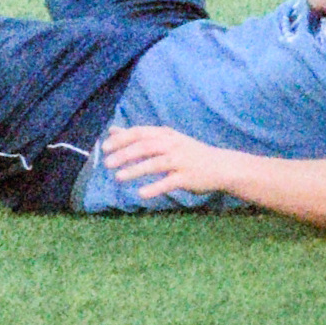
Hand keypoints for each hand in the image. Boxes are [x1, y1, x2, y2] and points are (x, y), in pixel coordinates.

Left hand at [100, 124, 232, 200]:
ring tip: (118, 178)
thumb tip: (112, 130)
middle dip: (124, 154)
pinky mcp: (187, 178)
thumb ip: (139, 136)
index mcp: (165, 134)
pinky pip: (168, 182)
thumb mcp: (165, 139)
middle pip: (144, 147)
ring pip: (154, 164)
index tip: (105, 148)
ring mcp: (180, 161)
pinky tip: (141, 194)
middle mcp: (172, 145)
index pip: (139, 133)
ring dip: (135, 170)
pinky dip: (155, 188)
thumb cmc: (188, 152)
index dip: (121, 140)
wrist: (221, 166)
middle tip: (107, 163)